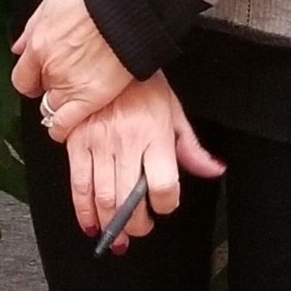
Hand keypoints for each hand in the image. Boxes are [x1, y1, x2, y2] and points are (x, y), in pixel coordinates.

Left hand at [11, 0, 133, 140]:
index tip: (38, 78)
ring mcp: (69, 85)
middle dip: (49, 85)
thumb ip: (33, 26)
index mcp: (39, 45)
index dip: (31, 78)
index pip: (22, 76)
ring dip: (58, 103)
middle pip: (40, 89)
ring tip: (72, 95)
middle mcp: (51, 68)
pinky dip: (62, 128)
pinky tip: (64, 128)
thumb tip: (19, 47)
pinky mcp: (89, 98)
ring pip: (52, 107)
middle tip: (64, 77)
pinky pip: (66, 123)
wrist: (124, 7)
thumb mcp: (54, 0)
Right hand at [67, 73, 225, 252]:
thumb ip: (192, 148)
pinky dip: (84, 211)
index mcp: (155, 134)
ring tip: (118, 234)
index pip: (163, 186)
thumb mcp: (174, 112)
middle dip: (136, 225)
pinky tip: (92, 223)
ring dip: (111, 225)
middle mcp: (128, 142)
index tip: (164, 206)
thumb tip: (214, 169)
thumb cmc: (143, 86)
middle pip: (130, 200)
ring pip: (103, 198)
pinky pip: (79, 185)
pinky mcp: (77, 143)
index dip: (166, 205)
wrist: (110, 56)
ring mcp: (99, 143)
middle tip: (139, 228)